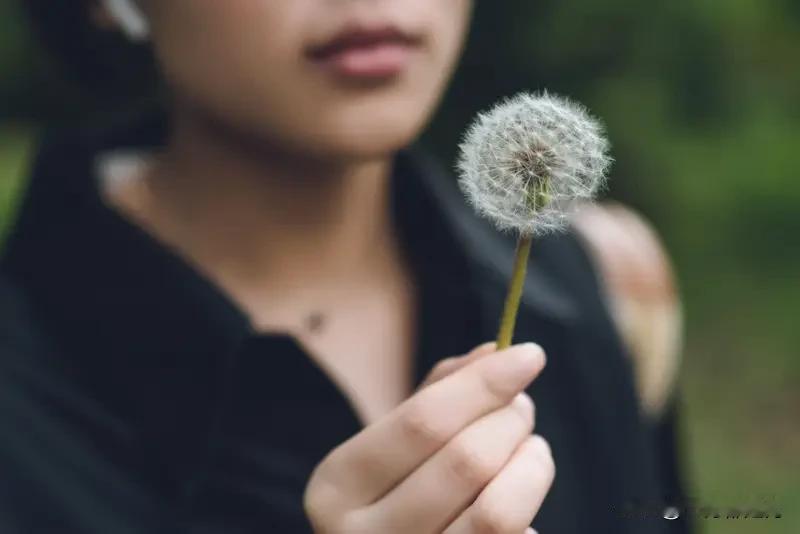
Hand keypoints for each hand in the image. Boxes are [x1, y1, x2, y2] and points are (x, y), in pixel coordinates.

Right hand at [303, 342, 553, 533]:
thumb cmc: (391, 493)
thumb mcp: (392, 443)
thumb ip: (439, 392)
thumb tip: (497, 352)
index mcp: (337, 485)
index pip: (421, 422)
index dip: (482, 385)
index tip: (529, 354)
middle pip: (466, 462)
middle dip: (510, 420)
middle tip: (523, 406)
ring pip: (498, 512)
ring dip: (532, 465)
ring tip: (532, 448)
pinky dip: (527, 510)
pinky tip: (518, 497)